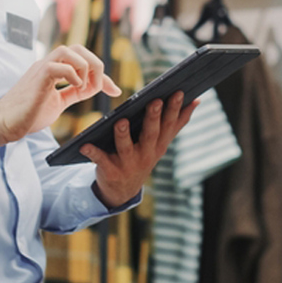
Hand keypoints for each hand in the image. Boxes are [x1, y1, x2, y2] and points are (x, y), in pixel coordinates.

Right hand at [0, 45, 121, 146]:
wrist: (5, 123)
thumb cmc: (28, 114)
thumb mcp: (58, 103)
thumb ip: (74, 93)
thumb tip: (94, 89)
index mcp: (54, 69)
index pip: (82, 60)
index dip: (101, 74)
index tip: (113, 90)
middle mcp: (48, 64)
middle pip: (78, 48)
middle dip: (96, 65)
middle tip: (98, 88)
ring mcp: (42, 68)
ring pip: (70, 51)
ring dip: (85, 69)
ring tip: (84, 89)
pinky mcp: (38, 77)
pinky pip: (59, 66)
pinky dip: (73, 76)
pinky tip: (75, 89)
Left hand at [82, 91, 198, 208]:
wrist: (122, 190)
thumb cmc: (142, 156)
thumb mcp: (161, 143)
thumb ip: (177, 123)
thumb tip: (196, 101)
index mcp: (159, 145)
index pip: (169, 125)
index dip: (174, 109)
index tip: (178, 92)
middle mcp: (146, 154)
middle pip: (150, 134)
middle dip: (153, 118)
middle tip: (155, 101)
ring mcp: (128, 164)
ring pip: (125, 147)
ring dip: (123, 134)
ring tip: (120, 121)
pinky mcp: (110, 170)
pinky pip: (100, 160)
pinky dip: (92, 153)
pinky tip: (84, 145)